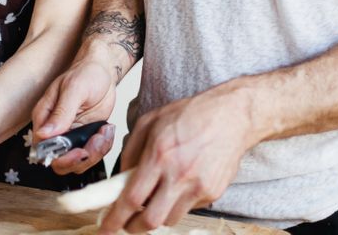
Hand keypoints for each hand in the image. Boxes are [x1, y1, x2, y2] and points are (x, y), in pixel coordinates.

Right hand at [31, 59, 119, 173]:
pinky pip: (92, 155)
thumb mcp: (74, 89)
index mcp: (44, 118)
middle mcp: (54, 131)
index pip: (44, 150)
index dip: (61, 157)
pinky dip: (103, 147)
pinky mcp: (85, 137)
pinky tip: (107, 130)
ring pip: (78, 163)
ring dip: (96, 153)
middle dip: (82, 158)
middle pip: (60, 162)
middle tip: (98, 140)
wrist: (102, 71)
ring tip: (105, 131)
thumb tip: (44, 134)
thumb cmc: (86, 73)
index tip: (81, 151)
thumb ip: (61, 113)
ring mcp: (70, 136)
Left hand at [99, 86, 249, 233]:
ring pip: (170, 219)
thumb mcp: (150, 121)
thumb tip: (120, 177)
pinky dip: (179, 203)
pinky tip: (181, 183)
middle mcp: (179, 174)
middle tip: (128, 223)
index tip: (106, 227)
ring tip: (158, 195)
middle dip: (134, 227)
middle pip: (151, 220)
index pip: (132, 198)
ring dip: (158, 213)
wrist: (232, 116)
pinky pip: (189, 209)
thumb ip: (131, 151)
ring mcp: (198, 186)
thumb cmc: (192, 114)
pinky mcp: (213, 193)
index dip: (116, 219)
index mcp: (159, 155)